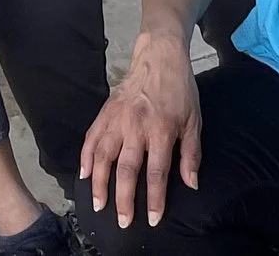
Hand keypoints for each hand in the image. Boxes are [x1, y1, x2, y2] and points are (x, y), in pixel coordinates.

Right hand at [81, 29, 201, 228]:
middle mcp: (136, 126)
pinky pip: (91, 137)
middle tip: (122, 221)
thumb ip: (191, 154)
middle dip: (124, 199)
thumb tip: (191, 183)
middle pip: (127, 169)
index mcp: (161, 129)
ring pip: (103, 155)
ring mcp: (118, 118)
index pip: (157, 172)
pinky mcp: (106, 111)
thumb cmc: (180, 90)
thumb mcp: (194, 120)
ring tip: (98, 204)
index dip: (155, 199)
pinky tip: (84, 174)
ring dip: (99, 182)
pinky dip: (86, 157)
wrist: (159, 56)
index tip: (154, 218)